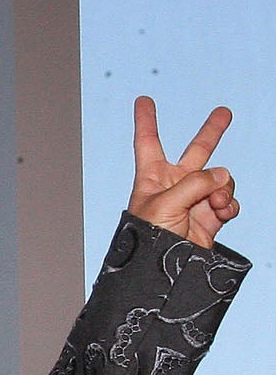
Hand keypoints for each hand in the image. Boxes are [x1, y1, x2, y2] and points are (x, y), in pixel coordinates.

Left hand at [127, 96, 239, 247]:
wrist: (161, 275)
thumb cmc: (149, 240)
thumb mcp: (165, 204)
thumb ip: (196, 182)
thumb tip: (223, 176)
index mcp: (151, 178)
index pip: (147, 142)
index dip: (146, 120)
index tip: (143, 100)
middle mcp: (173, 186)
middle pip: (196, 152)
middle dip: (211, 132)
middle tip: (224, 112)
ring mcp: (194, 201)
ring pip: (221, 180)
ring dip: (223, 189)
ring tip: (215, 204)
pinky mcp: (210, 217)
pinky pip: (229, 201)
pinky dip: (230, 204)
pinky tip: (223, 211)